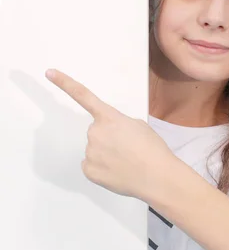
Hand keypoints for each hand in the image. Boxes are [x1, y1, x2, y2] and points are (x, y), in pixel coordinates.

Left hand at [45, 69, 175, 202]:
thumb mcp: (139, 126)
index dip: (64, 83)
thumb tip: (112, 135)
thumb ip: (119, 124)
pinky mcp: (89, 170)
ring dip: (107, 155)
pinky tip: (118, 172)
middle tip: (129, 149)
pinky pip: (92, 166)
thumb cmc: (152, 150)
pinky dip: (102, 170)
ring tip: (127, 162)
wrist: (157, 176)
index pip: (83, 95)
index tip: (49, 73)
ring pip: (95, 151)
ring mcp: (90, 151)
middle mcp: (95, 132)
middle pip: (97, 132)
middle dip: (109, 139)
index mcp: (109, 117)